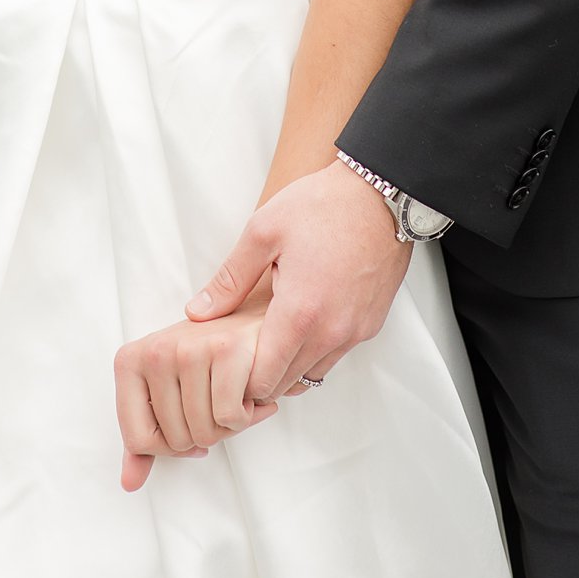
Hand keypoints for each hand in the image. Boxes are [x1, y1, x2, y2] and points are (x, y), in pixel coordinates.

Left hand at [114, 294, 279, 491]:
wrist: (250, 325)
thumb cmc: (205, 365)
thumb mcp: (165, 396)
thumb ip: (146, 439)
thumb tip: (129, 483)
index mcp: (129, 360)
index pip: (137, 440)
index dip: (166, 447)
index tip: (185, 425)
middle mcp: (155, 350)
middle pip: (175, 441)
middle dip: (202, 436)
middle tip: (214, 406)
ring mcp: (189, 347)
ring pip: (204, 433)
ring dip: (226, 427)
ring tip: (231, 397)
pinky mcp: (226, 348)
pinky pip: (230, 417)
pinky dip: (246, 416)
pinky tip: (247, 393)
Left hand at [184, 159, 411, 401]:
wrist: (381, 194)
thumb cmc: (321, 205)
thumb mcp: (263, 231)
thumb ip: (230, 278)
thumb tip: (197, 312)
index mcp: (300, 313)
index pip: (265, 380)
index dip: (240, 380)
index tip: (227, 364)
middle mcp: (331, 333)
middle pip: (288, 383)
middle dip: (262, 376)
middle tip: (243, 351)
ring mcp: (355, 332)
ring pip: (313, 372)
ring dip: (290, 364)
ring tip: (271, 334)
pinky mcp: (371, 325)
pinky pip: (336, 353)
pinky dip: (316, 349)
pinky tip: (303, 319)